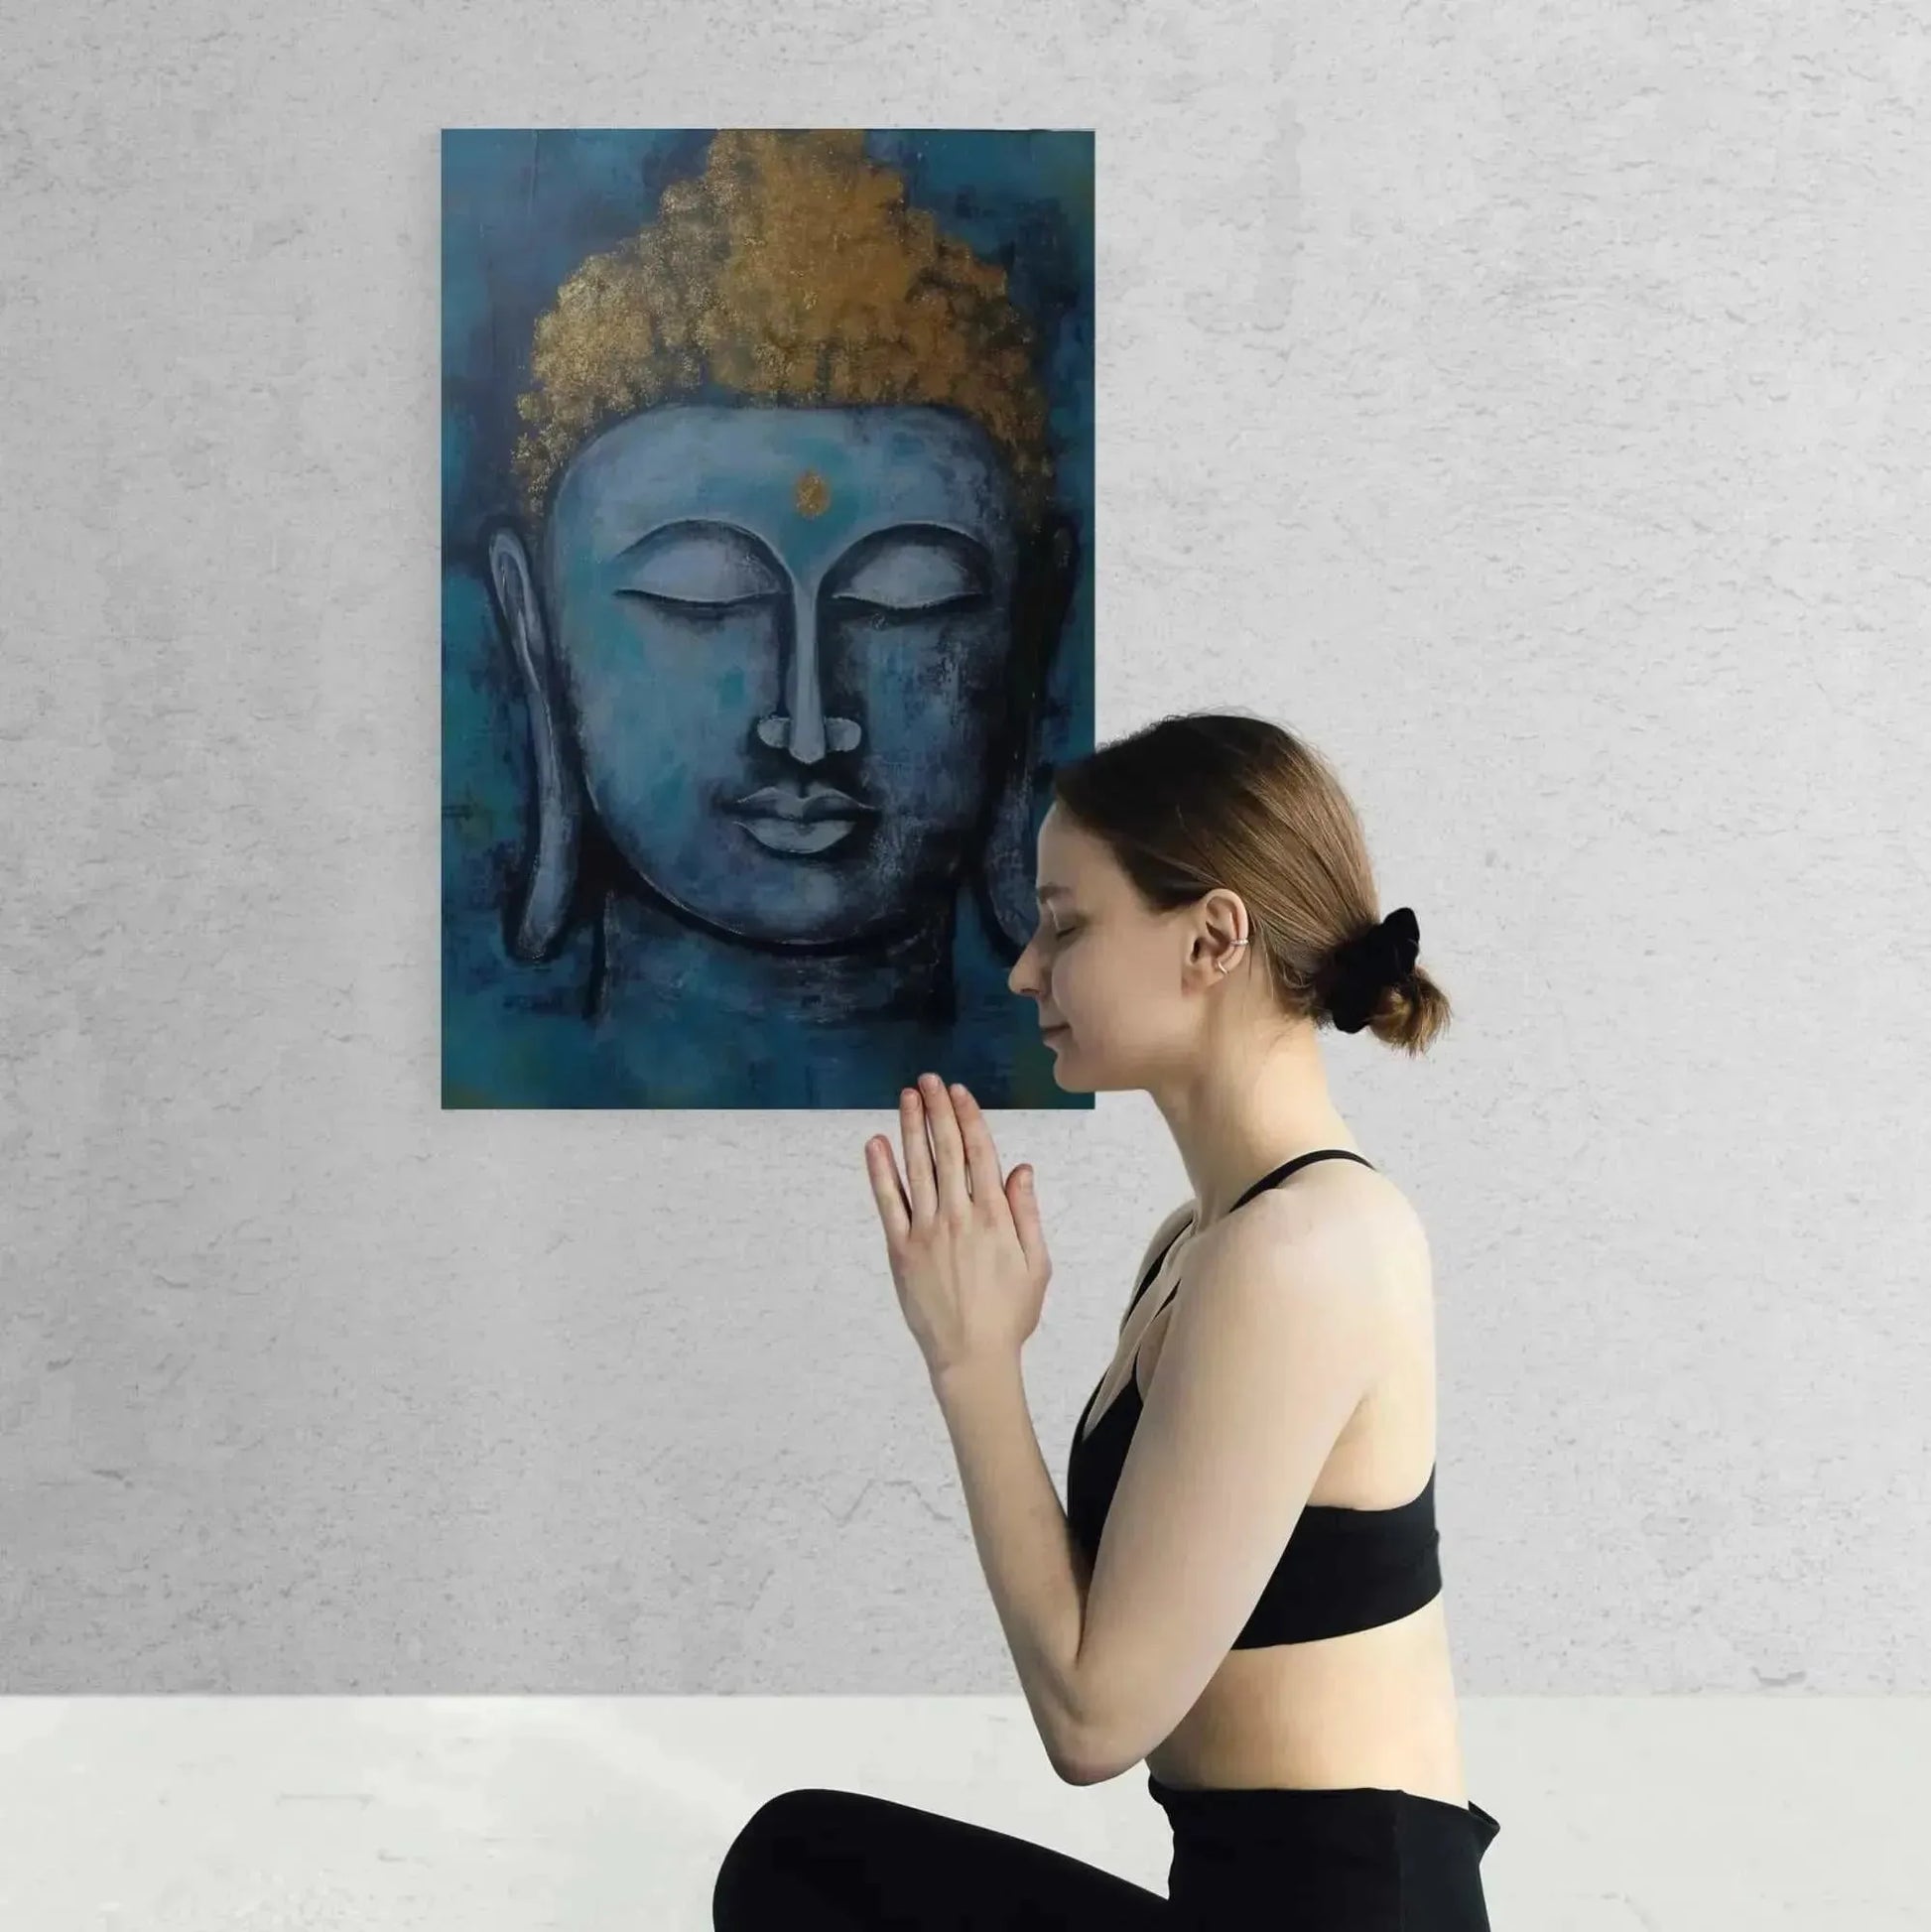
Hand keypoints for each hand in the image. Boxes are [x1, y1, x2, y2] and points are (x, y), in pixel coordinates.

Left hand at [864, 1073, 1051, 1379]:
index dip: (968, 1118)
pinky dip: (881, 1171)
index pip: (979, 1154)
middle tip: (928, 1080)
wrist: (972, 1357)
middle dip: (937, 1111)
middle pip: (946, 1151)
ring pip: (917, 1168)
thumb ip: (1025, 1213)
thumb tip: (1020, 1168)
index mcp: (994, 1217)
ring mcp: (926, 1231)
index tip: (958, 1091)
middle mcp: (958, 1216)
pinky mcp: (901, 1249)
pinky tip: (876, 1144)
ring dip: (911, 1128)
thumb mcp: (1036, 1264)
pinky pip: (888, 1202)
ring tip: (906, 1097)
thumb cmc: (1010, 1314)